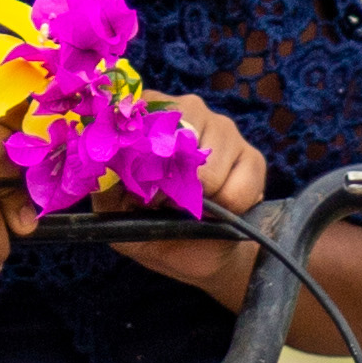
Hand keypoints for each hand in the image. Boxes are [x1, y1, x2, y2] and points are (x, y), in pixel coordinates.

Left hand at [98, 94, 273, 307]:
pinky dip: (225, 209)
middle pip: (177, 139)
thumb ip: (109, 188)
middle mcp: (187, 109)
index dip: (139, 160)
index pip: (140, 119)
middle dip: (169, 182)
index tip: (140, 190)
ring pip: (207, 168)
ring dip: (197, 200)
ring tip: (191, 208)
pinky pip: (237, 188)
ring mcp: (223, 129)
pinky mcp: (252, 157)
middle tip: (165, 204)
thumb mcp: (117, 211)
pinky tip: (218, 211)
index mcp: (147, 116)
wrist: (198, 253)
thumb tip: (112, 173)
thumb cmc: (153, 224)